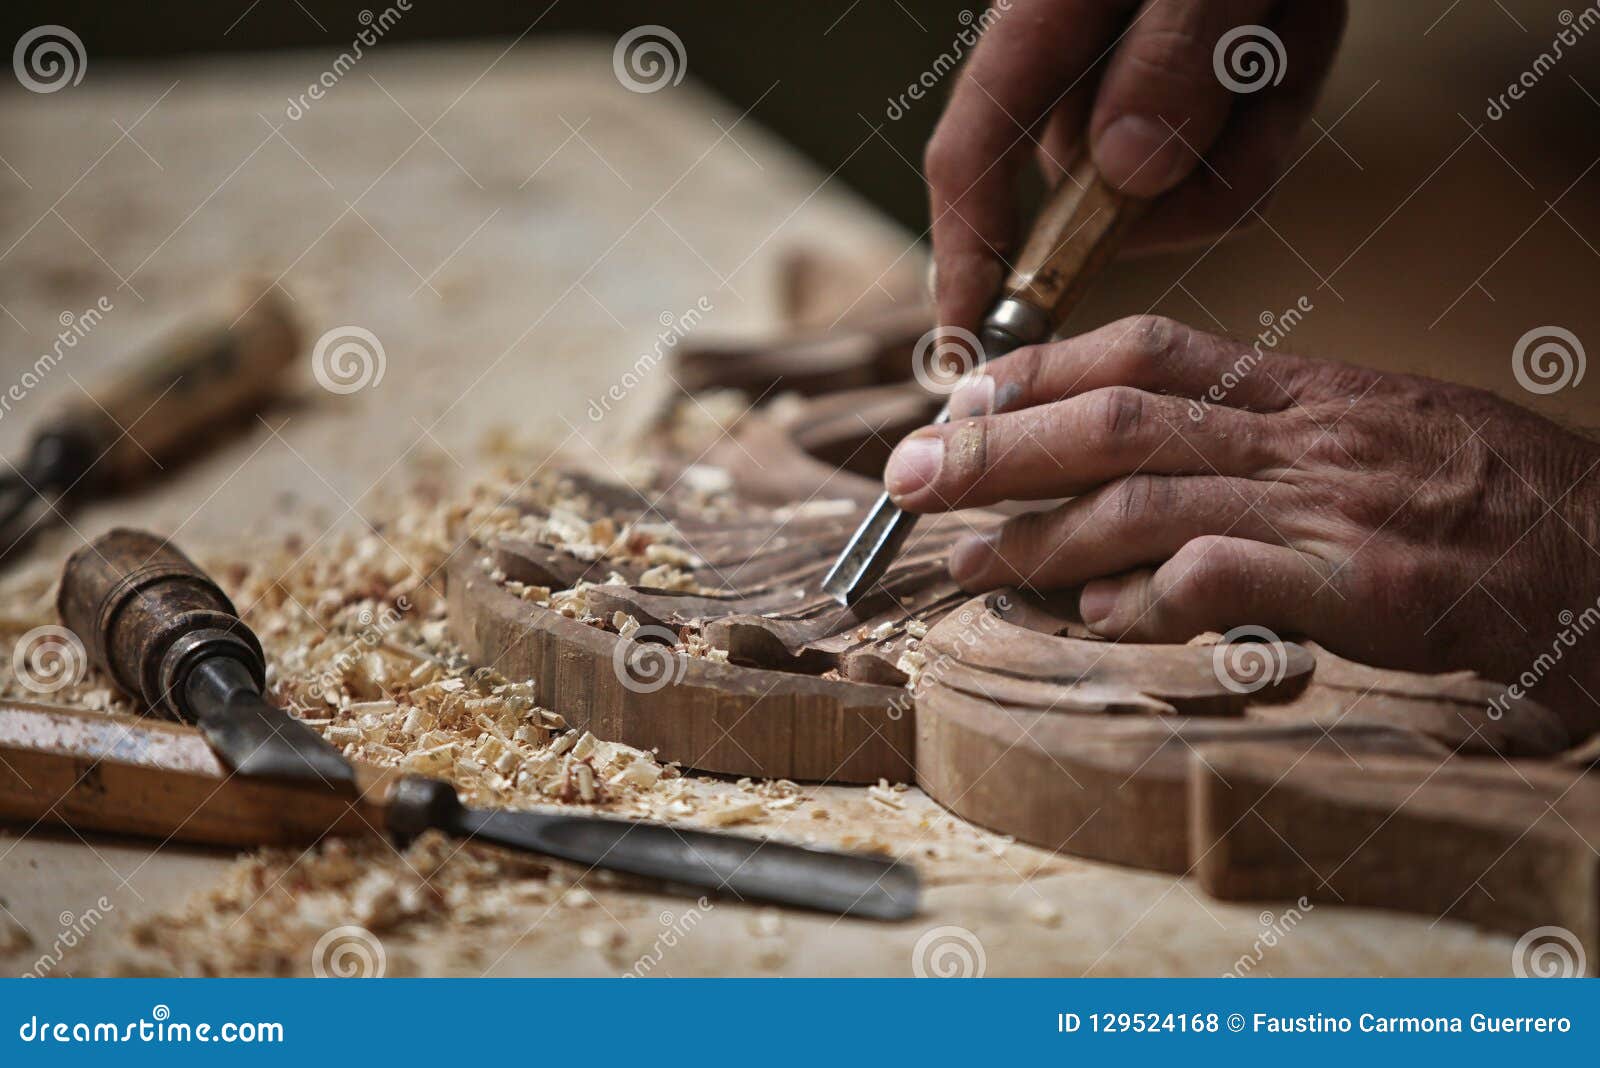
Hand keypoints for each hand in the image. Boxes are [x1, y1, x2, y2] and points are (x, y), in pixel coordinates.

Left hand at [883, 315, 1599, 740]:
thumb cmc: (1489, 503)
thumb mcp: (1370, 441)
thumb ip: (1253, 458)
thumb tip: (1128, 520)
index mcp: (1302, 392)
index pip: (1142, 350)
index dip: (1035, 370)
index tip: (957, 396)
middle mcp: (1306, 437)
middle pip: (1118, 420)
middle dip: (997, 446)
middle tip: (909, 478)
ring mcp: (1336, 510)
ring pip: (1149, 498)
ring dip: (1038, 532)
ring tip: (966, 564)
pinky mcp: (1372, 591)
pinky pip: (1229, 579)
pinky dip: (1146, 596)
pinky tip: (1096, 616)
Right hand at [926, 0, 1345, 334]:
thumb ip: (1175, 51)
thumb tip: (1125, 175)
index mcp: (1042, 21)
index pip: (973, 163)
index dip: (964, 261)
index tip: (972, 347)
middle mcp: (1074, 66)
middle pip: (1086, 195)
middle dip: (1175, 186)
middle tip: (1253, 77)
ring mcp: (1132, 83)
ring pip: (1167, 190)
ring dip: (1245, 136)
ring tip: (1281, 28)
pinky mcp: (1189, 93)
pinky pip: (1226, 161)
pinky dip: (1273, 118)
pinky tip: (1290, 35)